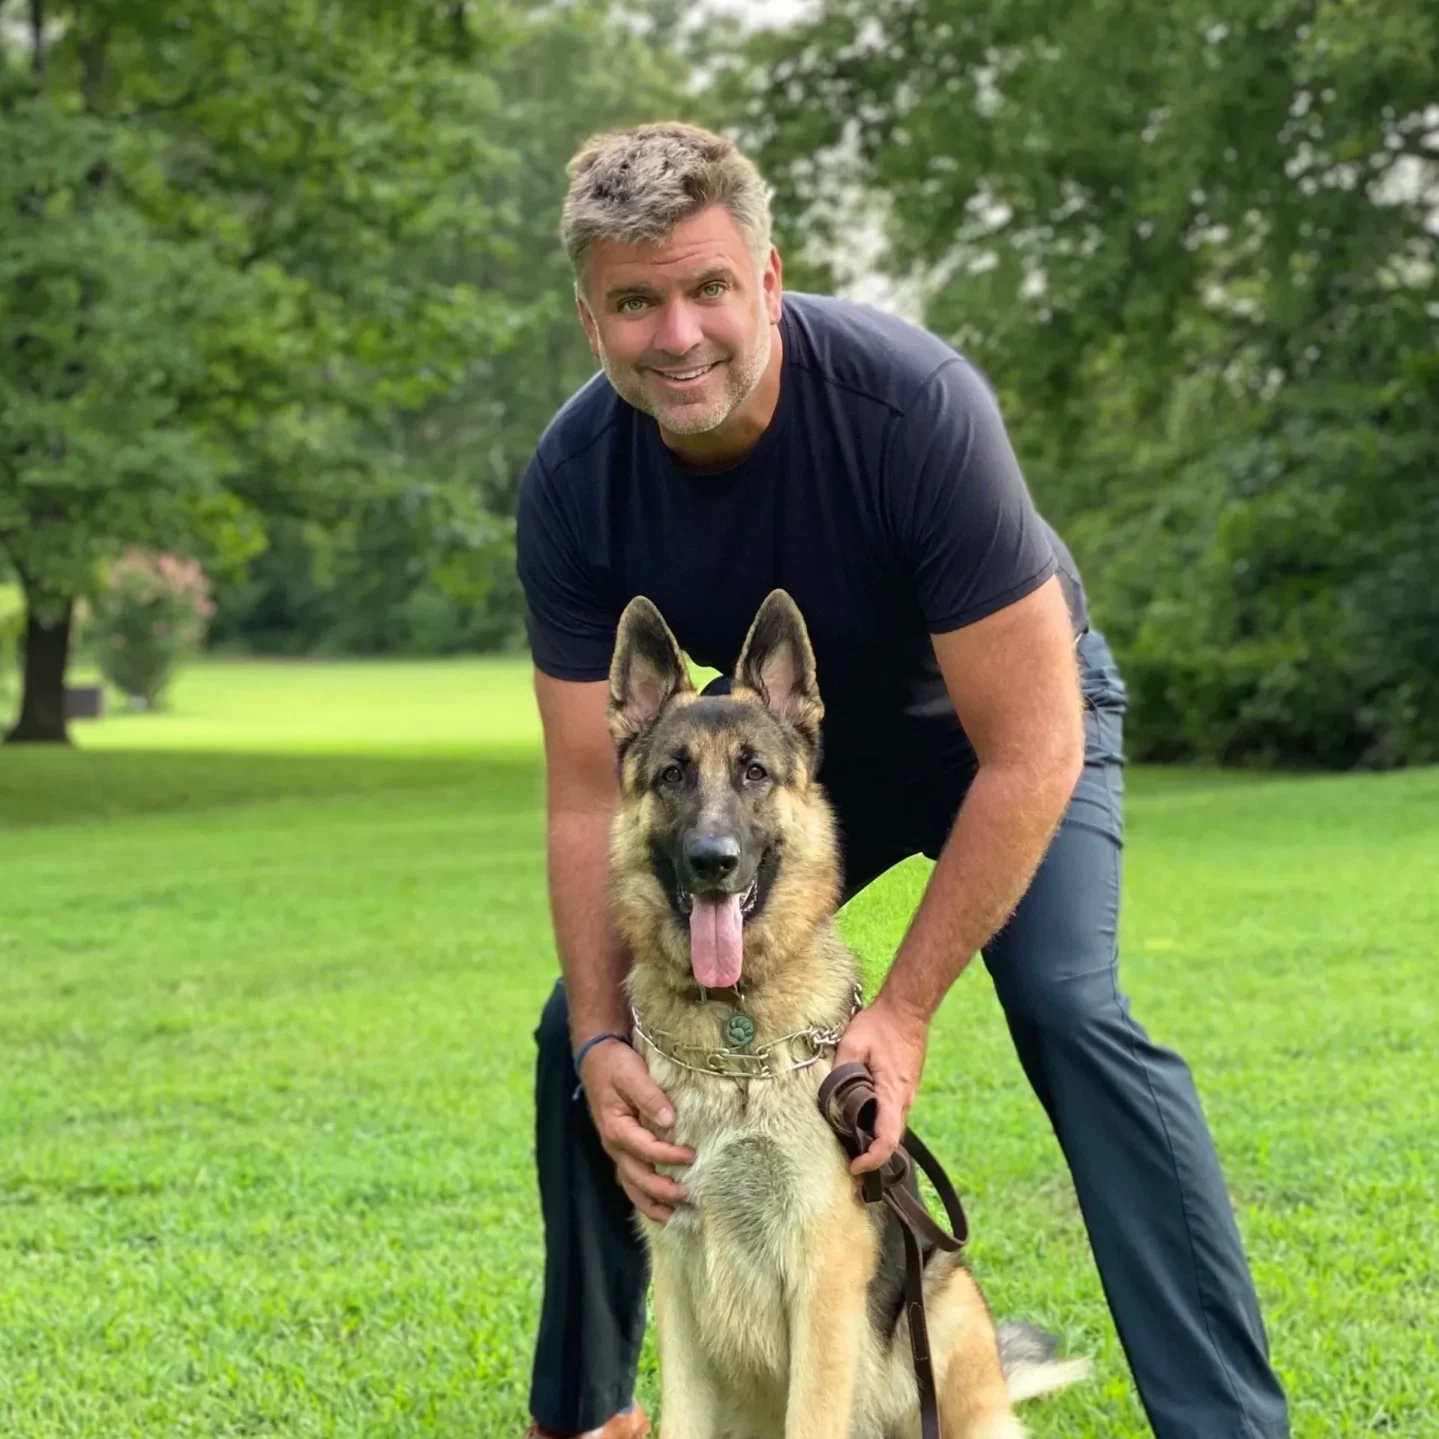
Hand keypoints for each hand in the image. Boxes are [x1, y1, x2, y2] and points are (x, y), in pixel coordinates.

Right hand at [578, 1038, 695, 1222]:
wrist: (596, 1058)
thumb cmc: (615, 1064)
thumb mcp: (631, 1073)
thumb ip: (650, 1096)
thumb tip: (670, 1120)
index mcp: (617, 1128)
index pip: (646, 1149)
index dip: (669, 1156)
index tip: (692, 1155)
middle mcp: (615, 1145)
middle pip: (637, 1176)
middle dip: (661, 1190)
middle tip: (687, 1196)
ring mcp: (617, 1149)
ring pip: (631, 1184)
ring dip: (650, 1203)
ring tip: (672, 1217)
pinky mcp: (622, 1148)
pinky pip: (630, 1178)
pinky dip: (643, 1195)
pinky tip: (658, 1206)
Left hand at [833, 993, 931, 1175]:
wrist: (907, 1009)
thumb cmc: (881, 1025)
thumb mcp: (852, 1044)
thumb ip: (840, 1072)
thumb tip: (830, 1096)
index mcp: (893, 1093)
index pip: (888, 1139)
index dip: (872, 1159)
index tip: (854, 1168)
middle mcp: (905, 1099)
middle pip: (891, 1139)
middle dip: (871, 1154)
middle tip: (847, 1160)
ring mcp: (908, 1094)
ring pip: (892, 1126)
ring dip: (874, 1138)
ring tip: (850, 1141)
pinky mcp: (905, 1087)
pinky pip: (892, 1113)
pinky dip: (878, 1123)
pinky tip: (859, 1117)